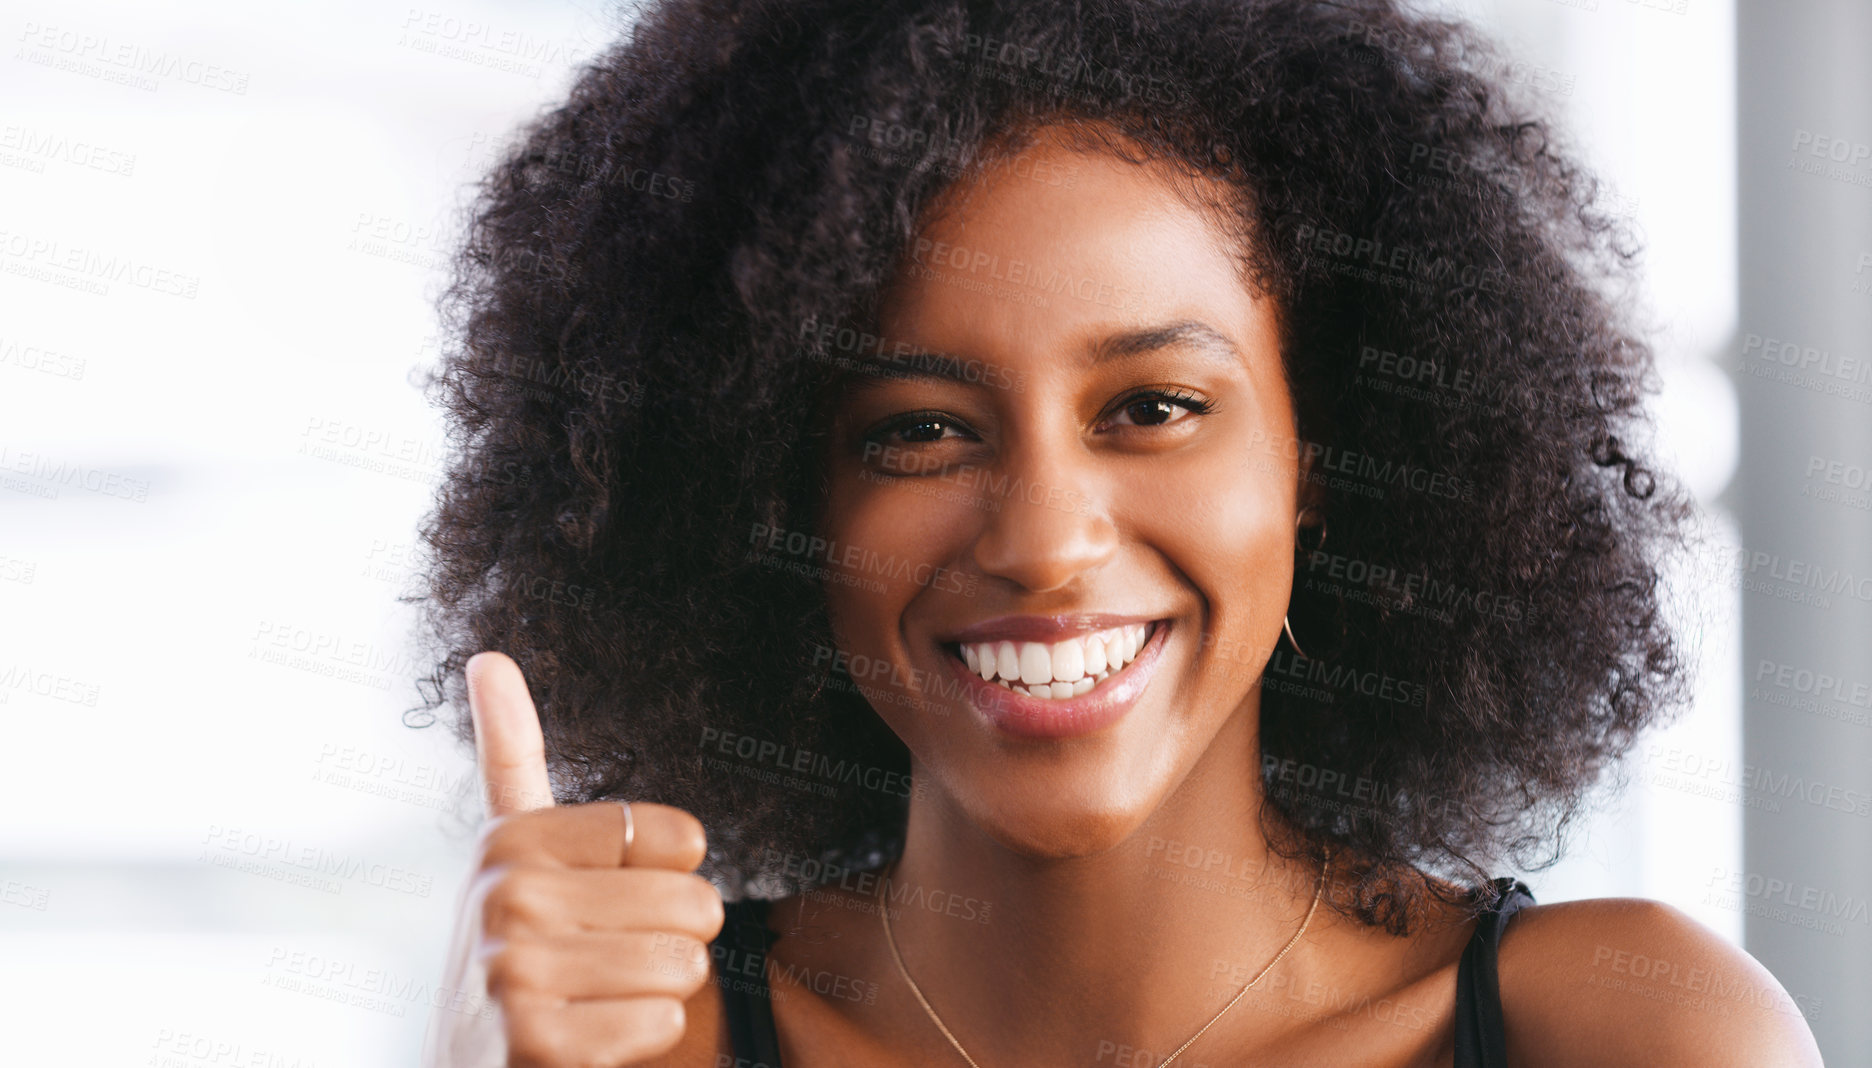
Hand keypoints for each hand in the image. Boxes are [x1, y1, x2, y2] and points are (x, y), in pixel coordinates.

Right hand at [466, 651, 723, 1066]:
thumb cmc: (513, 964)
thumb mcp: (508, 861)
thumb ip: (511, 761)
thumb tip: (487, 657)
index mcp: (512, 839)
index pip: (680, 839)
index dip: (667, 884)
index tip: (601, 908)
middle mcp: (504, 896)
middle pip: (695, 904)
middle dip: (669, 946)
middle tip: (601, 970)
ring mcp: (515, 973)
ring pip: (686, 965)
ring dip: (656, 997)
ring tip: (592, 1005)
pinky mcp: (537, 1044)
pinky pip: (664, 1023)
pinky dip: (640, 1041)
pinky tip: (584, 1048)